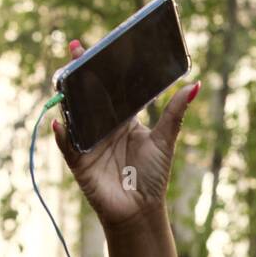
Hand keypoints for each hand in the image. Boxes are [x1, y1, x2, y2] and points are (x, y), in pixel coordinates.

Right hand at [51, 40, 199, 231]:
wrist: (141, 209)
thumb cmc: (153, 177)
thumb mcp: (165, 140)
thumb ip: (174, 113)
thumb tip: (194, 85)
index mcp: (122, 120)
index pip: (109, 89)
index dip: (101, 69)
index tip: (92, 47)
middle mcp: (103, 128)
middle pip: (88, 97)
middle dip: (79, 75)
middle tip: (75, 52)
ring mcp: (89, 143)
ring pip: (75, 115)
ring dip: (68, 98)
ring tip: (64, 79)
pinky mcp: (80, 162)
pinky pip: (68, 145)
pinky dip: (63, 134)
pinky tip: (60, 122)